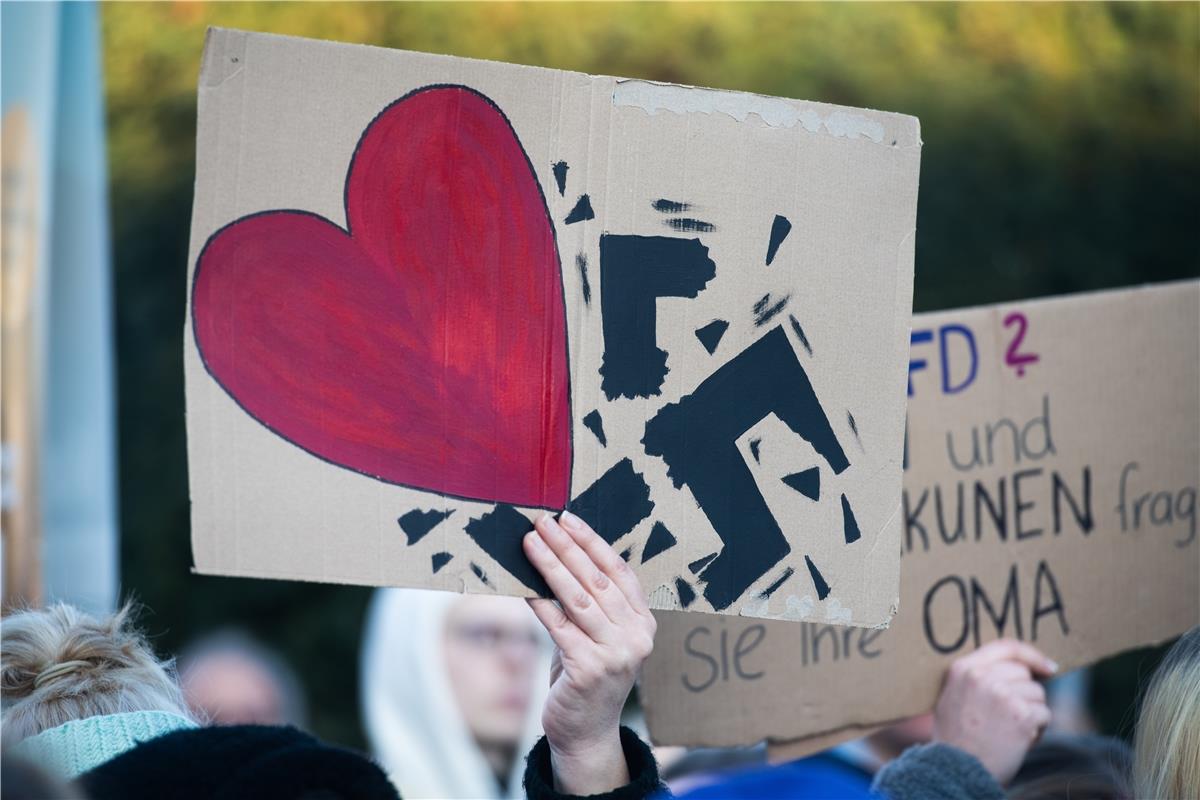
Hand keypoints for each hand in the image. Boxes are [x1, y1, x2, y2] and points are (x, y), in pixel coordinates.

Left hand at [523, 510, 656, 794]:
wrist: (587, 733)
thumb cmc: (587, 675)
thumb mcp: (599, 636)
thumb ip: (591, 602)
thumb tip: (557, 553)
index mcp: (644, 622)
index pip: (619, 571)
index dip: (593, 542)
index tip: (569, 519)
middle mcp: (636, 636)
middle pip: (597, 580)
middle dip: (567, 547)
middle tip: (543, 522)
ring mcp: (616, 654)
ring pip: (578, 598)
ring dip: (551, 566)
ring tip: (531, 542)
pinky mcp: (590, 669)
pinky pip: (560, 626)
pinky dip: (540, 602)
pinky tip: (524, 584)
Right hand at [933, 639, 1057, 785]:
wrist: (957, 770)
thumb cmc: (956, 738)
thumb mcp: (952, 697)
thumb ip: (975, 678)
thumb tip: (1018, 669)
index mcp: (963, 669)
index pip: (1006, 647)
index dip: (1031, 654)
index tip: (1048, 666)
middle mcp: (982, 677)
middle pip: (1024, 674)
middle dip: (1025, 694)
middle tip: (1011, 716)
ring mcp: (1002, 694)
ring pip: (1038, 694)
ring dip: (1032, 713)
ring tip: (1011, 731)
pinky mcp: (1021, 714)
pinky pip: (1044, 714)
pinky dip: (1038, 730)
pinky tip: (1019, 741)